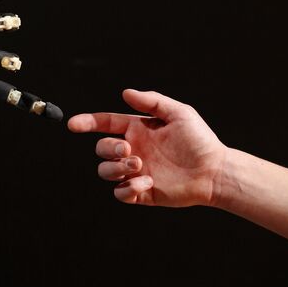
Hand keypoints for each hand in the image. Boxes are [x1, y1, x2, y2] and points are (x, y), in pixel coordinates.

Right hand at [68, 89, 226, 206]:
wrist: (215, 172)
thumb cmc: (200, 140)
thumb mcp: (178, 113)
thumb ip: (151, 101)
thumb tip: (125, 93)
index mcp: (137, 130)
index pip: (105, 124)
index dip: (87, 122)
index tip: (73, 124)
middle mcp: (133, 150)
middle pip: (101, 149)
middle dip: (108, 149)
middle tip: (129, 150)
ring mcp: (136, 172)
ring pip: (105, 171)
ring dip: (115, 168)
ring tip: (138, 165)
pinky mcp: (142, 192)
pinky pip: (121, 193)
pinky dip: (127, 188)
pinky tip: (147, 182)